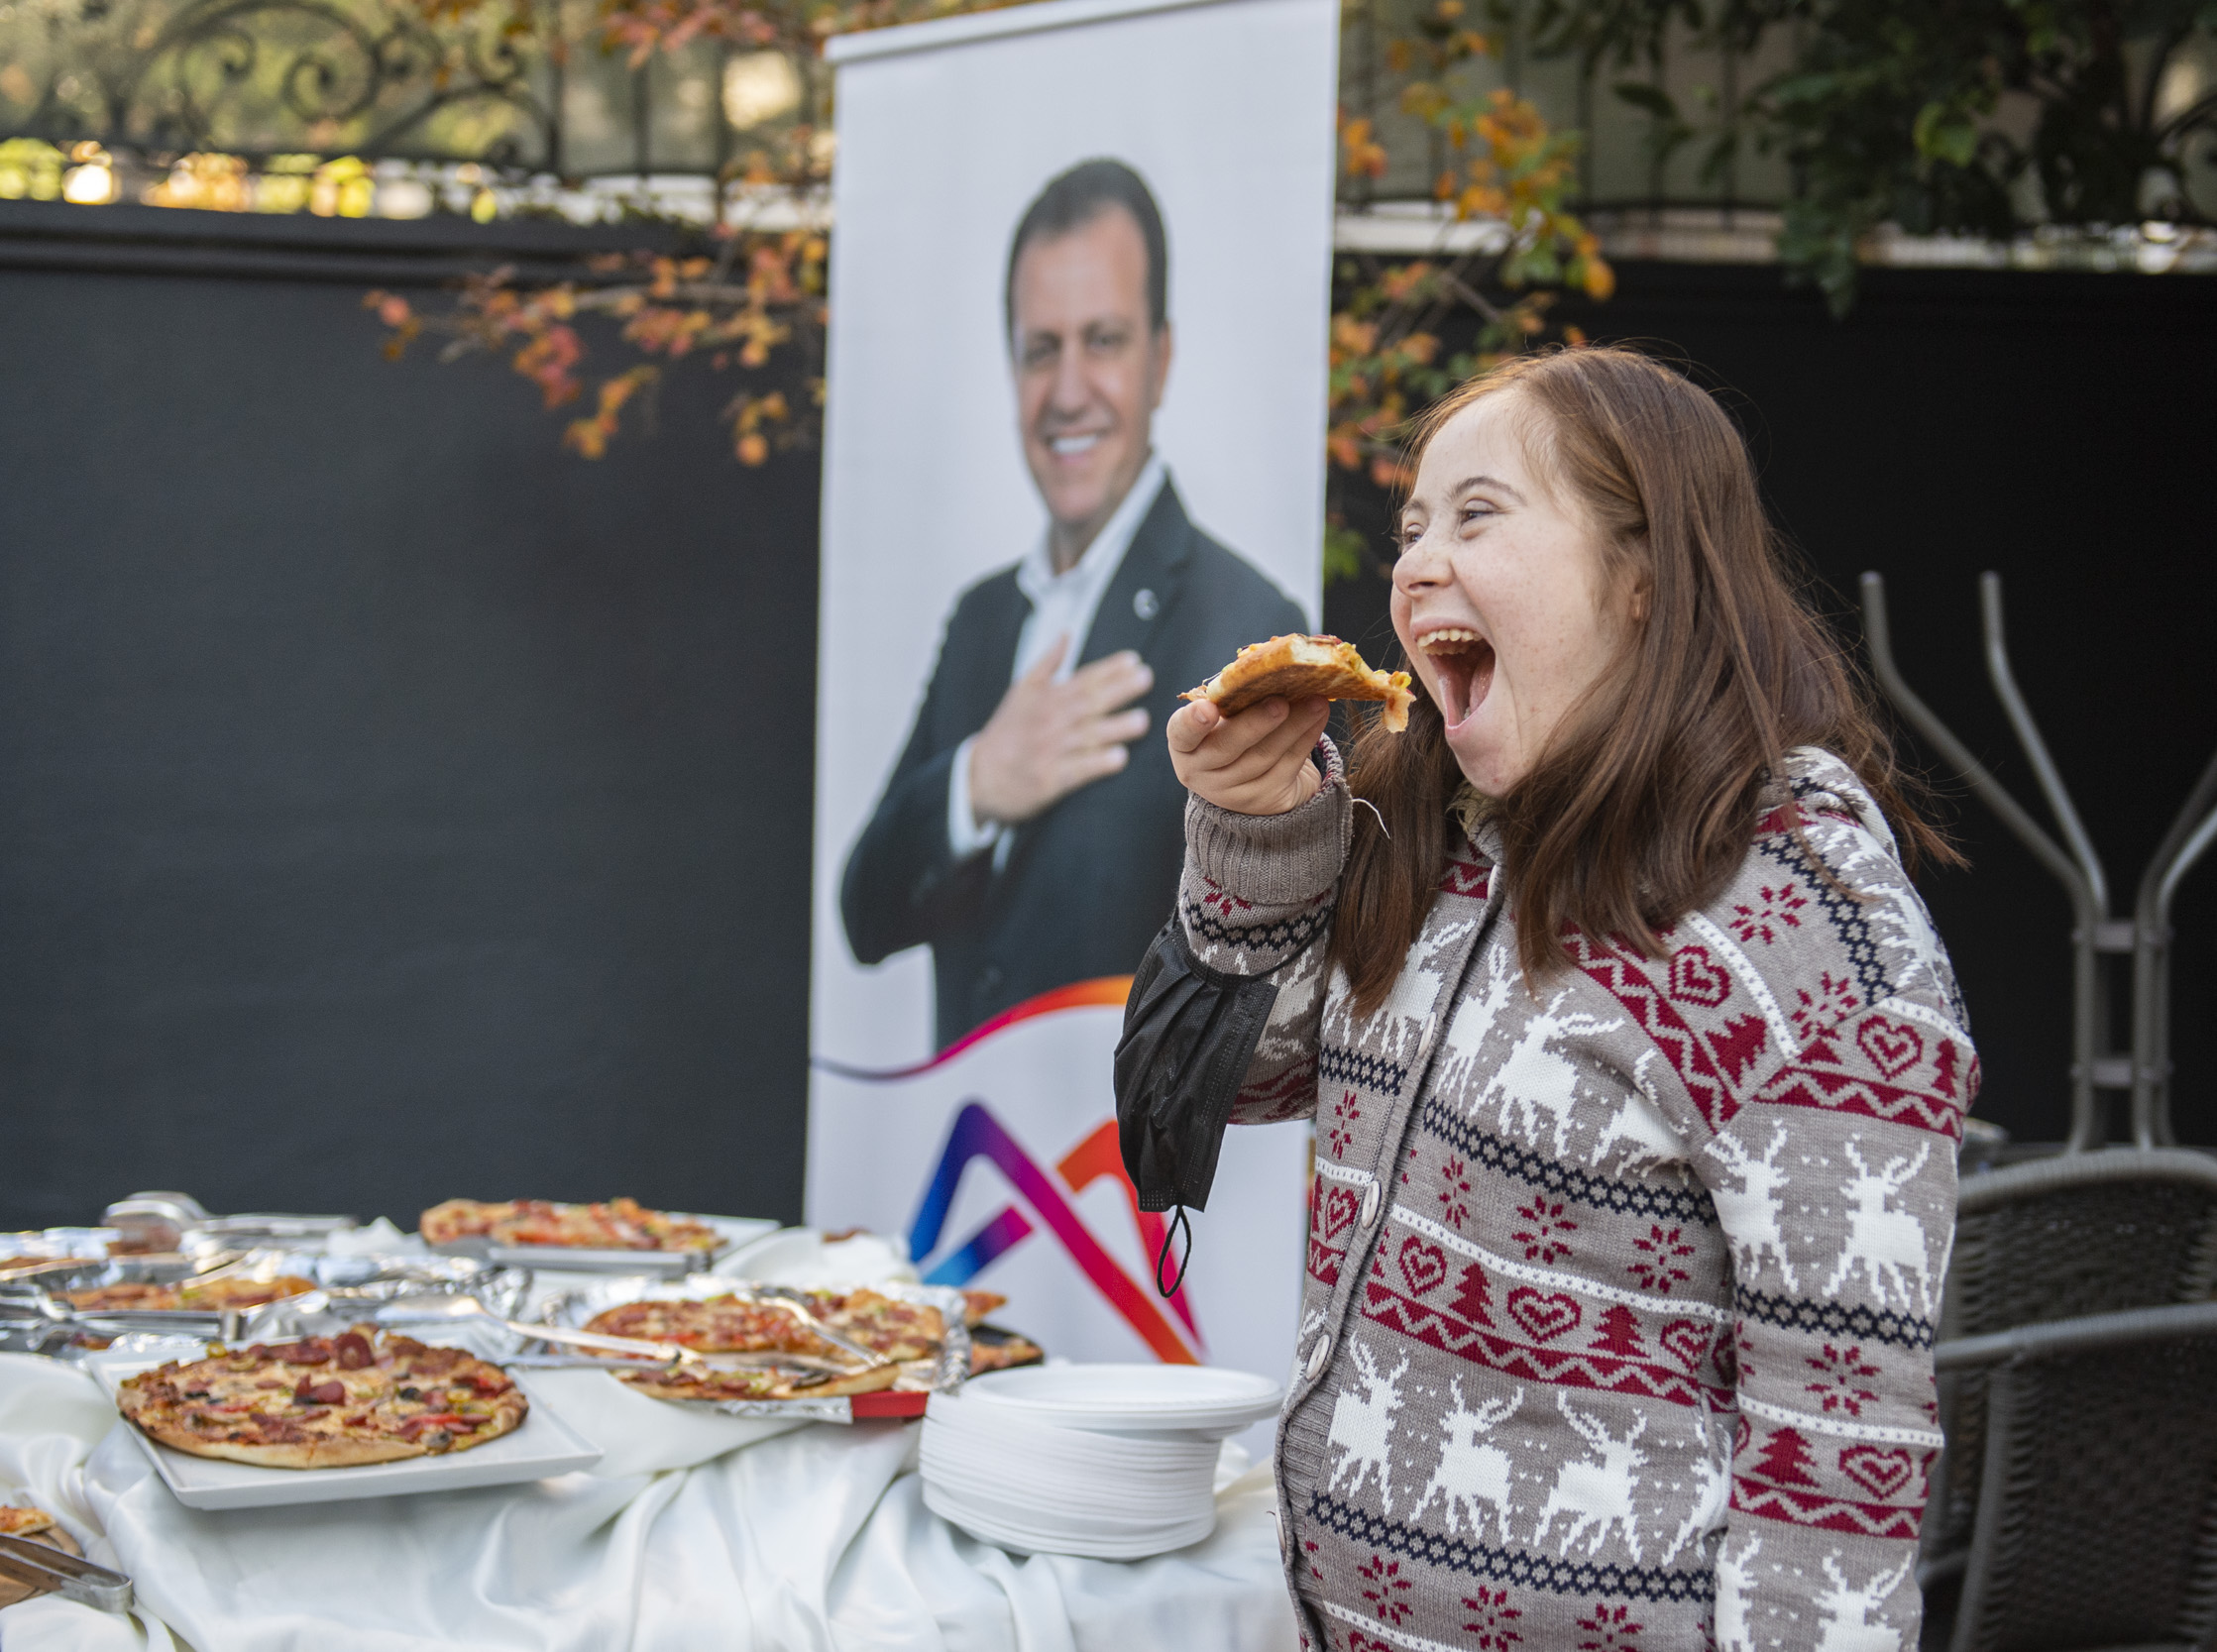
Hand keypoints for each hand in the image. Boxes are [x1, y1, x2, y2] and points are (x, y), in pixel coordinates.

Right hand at [969, 637, 1153, 825]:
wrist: (979, 776)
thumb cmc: (1007, 732)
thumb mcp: (1021, 691)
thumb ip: (1047, 663)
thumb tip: (1067, 634)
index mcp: (1046, 699)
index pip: (1081, 680)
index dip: (1108, 670)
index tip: (1133, 661)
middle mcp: (1049, 722)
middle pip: (1087, 704)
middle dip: (1118, 691)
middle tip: (1145, 679)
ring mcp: (1049, 751)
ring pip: (1086, 737)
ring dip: (1114, 728)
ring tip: (1141, 720)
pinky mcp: (1048, 780)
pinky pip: (1076, 771)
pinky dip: (1096, 764)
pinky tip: (1118, 758)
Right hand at [1167, 695, 1329, 815]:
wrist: (1247, 782)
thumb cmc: (1231, 733)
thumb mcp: (1222, 719)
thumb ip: (1235, 700)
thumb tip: (1274, 672)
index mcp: (1184, 744)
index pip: (1182, 733)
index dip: (1193, 721)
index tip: (1208, 708)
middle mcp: (1201, 771)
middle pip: (1228, 747)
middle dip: (1256, 723)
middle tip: (1280, 702)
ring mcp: (1231, 792)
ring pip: (1264, 756)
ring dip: (1294, 725)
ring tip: (1316, 700)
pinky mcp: (1263, 799)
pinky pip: (1288, 765)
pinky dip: (1306, 737)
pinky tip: (1318, 716)